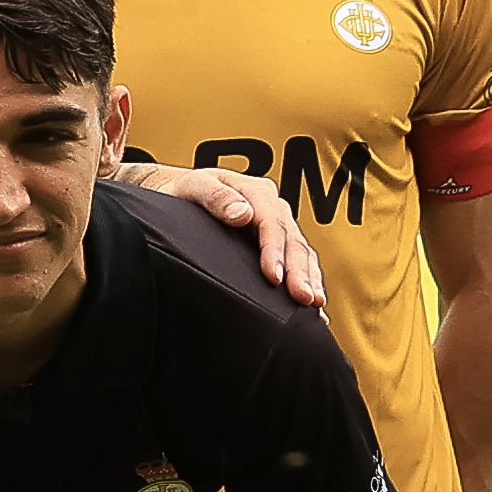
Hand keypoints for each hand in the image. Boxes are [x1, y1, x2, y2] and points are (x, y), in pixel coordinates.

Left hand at [119, 157, 322, 305]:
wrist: (177, 193)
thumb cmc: (184, 192)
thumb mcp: (193, 186)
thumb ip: (215, 197)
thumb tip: (242, 213)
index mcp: (255, 191)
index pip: (271, 222)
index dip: (274, 250)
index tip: (274, 277)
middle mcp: (272, 207)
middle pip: (293, 240)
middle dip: (300, 271)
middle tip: (304, 298)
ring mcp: (278, 225)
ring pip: (301, 252)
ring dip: (309, 278)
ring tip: (314, 304)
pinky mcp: (276, 242)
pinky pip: (298, 261)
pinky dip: (307, 280)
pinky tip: (313, 305)